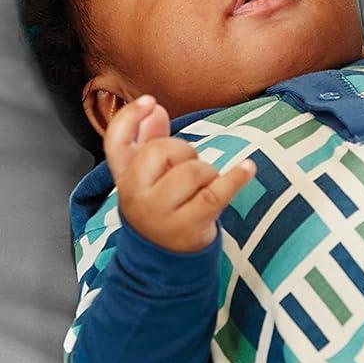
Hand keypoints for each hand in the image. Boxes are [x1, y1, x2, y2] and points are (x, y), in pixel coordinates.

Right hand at [103, 93, 255, 253]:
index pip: (115, 141)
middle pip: (163, 149)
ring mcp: (160, 213)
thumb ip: (150, 141)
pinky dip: (235, 178)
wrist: (164, 261)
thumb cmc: (161, 207)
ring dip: (207, 173)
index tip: (150, 101)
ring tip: (203, 189)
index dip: (129, 117)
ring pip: (192, 170)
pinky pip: (215, 193)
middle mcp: (135, 195)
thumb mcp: (149, 178)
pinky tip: (248, 168)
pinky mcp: (188, 226)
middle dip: (185, 152)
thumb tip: (154, 110)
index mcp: (124, 178)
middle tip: (188, 173)